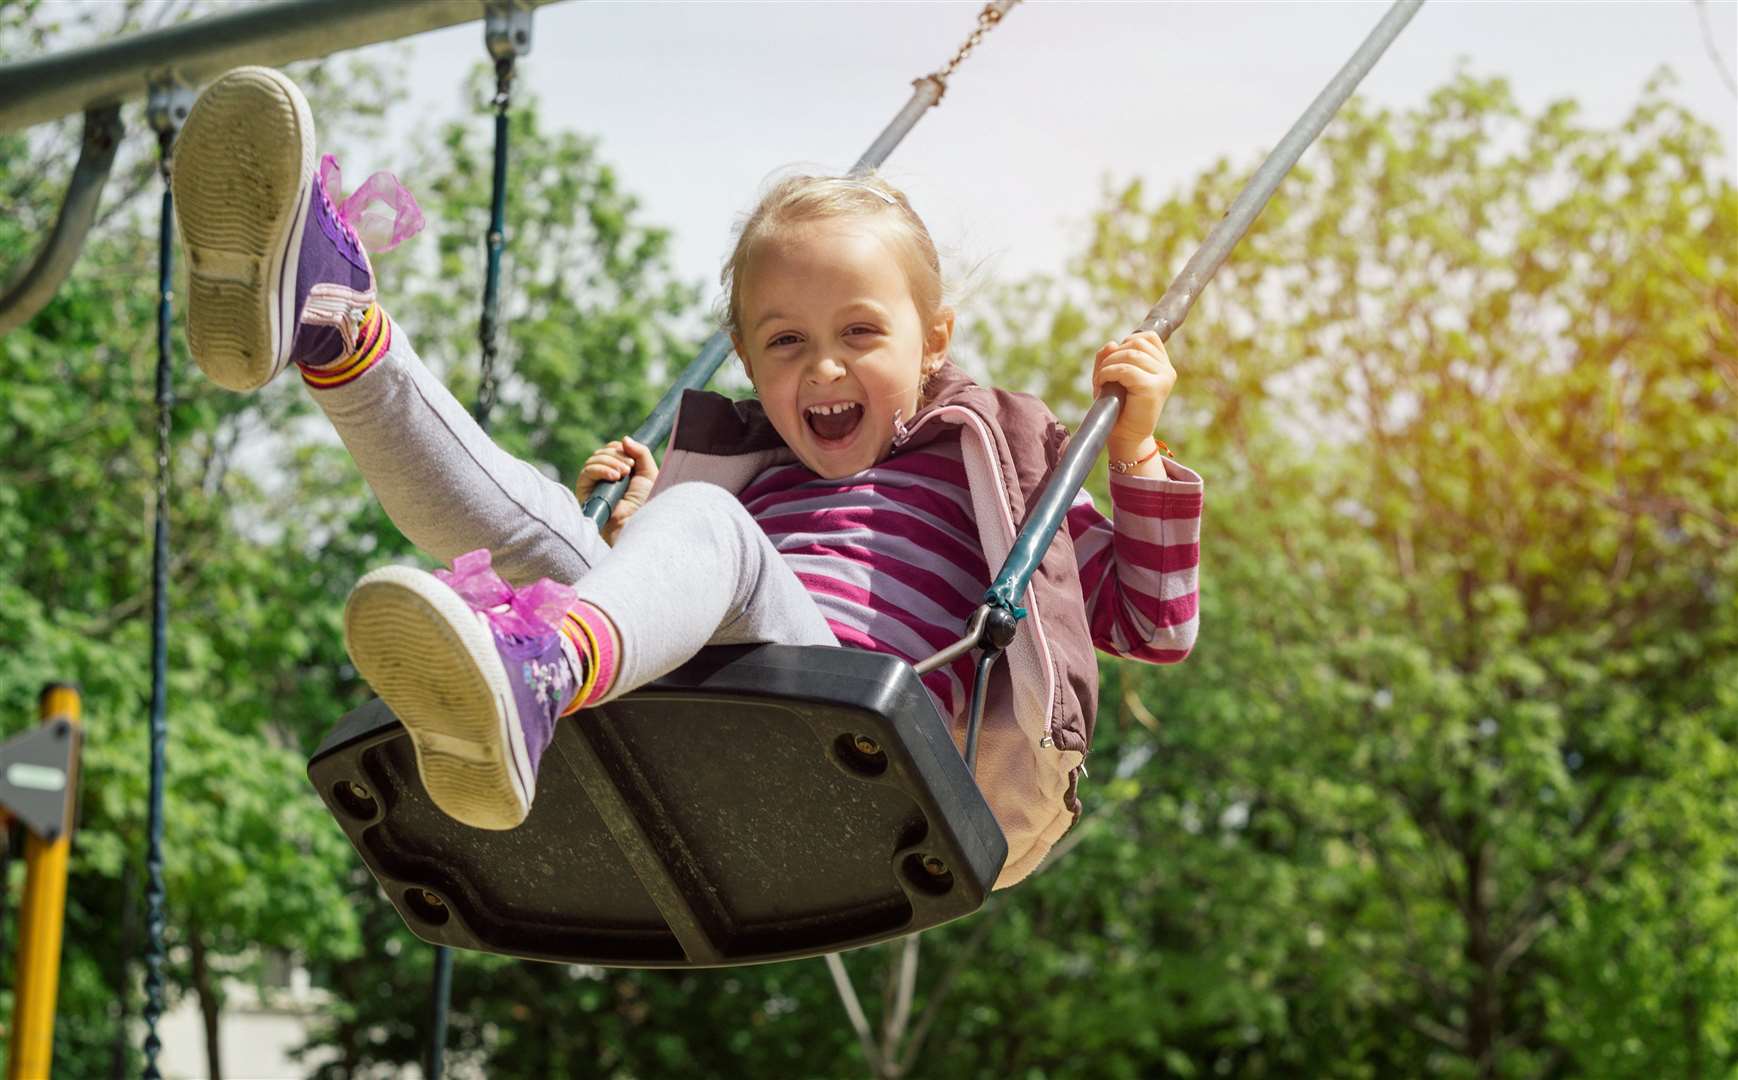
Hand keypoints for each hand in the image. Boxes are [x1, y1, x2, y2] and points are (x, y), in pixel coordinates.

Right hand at [574, 435, 657, 543]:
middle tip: (629, 467)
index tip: (632, 460)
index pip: (612, 450)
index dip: (619, 449)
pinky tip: (613, 477)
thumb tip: (624, 438)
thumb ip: (641, 453)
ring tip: (623, 474)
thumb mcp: (649, 474)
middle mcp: (606, 477)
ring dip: (610, 462)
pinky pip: (586, 472)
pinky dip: (600, 470)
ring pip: (593, 460)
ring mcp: (594, 485)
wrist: (638, 523)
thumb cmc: (646, 503)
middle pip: (602, 452)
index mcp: (620, 472)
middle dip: (616, 455)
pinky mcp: (585, 493)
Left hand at [1092, 330, 1175, 462]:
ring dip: (1109, 364)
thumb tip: (1113, 343)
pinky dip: (1109, 373)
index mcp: (1162, 365)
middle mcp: (1167, 370)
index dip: (1127, 342)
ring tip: (1102, 380)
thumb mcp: (1111, 375)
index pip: (1148, 337)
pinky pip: (1126, 369)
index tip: (1115, 361)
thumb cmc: (1118, 408)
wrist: (1126, 437)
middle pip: (1137, 343)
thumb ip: (1110, 357)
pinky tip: (1102, 384)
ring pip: (1131, 354)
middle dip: (1113, 355)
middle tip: (1103, 373)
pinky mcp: (1154, 388)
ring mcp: (1164, 378)